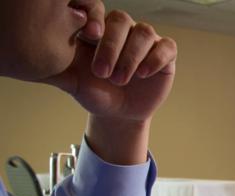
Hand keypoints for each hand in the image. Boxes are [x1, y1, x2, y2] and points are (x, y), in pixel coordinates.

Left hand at [44, 10, 176, 164]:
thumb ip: (57, 69)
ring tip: (120, 80)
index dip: (94, 18)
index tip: (87, 36)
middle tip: (102, 73)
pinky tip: (143, 74)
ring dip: (131, 56)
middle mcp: (123, 31)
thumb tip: (35, 60)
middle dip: (111, 46)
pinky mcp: (165, 54)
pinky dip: (155, 59)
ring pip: (144, 32)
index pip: (98, 10)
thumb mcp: (73, 82)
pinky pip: (166, 47)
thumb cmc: (95, 93)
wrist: (119, 114)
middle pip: (121, 20)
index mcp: (99, 29)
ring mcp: (145, 41)